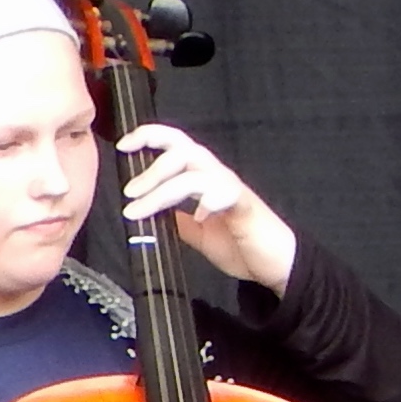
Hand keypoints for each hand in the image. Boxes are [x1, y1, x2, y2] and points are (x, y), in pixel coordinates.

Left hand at [117, 122, 296, 290]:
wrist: (276, 264)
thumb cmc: (240, 243)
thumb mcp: (195, 232)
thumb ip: (174, 218)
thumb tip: (147, 214)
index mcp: (203, 179)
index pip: (176, 146)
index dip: (151, 137)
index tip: (124, 145)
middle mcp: (217, 177)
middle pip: (182, 152)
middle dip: (151, 169)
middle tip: (129, 193)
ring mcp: (231, 190)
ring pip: (195, 172)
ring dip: (163, 189)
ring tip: (141, 208)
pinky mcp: (246, 207)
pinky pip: (228, 193)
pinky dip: (210, 198)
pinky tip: (198, 212)